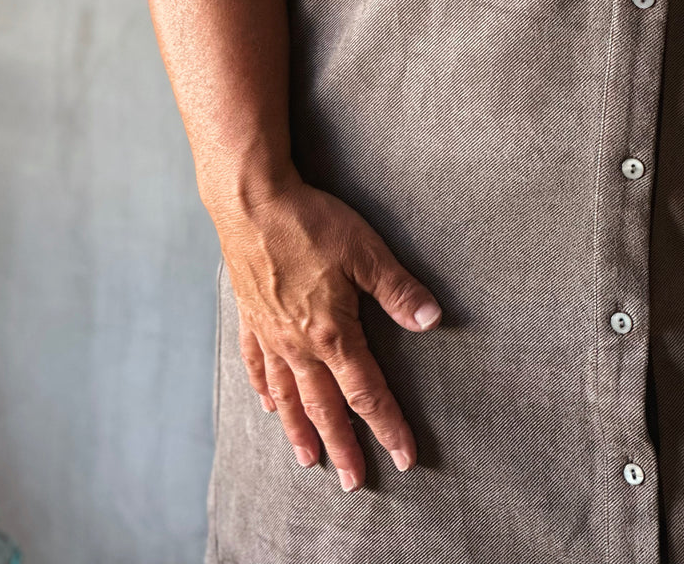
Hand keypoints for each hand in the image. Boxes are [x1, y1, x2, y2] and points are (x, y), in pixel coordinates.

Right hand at [212, 176, 441, 491]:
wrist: (250, 200)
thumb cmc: (309, 222)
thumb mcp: (364, 251)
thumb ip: (398, 290)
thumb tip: (433, 321)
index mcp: (331, 333)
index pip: (366, 393)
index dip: (388, 427)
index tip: (404, 458)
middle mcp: (298, 344)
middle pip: (323, 407)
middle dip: (342, 446)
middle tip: (352, 482)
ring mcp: (269, 332)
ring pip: (286, 395)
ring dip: (299, 430)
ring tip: (308, 461)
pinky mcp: (249, 314)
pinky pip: (256, 362)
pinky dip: (263, 388)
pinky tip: (267, 404)